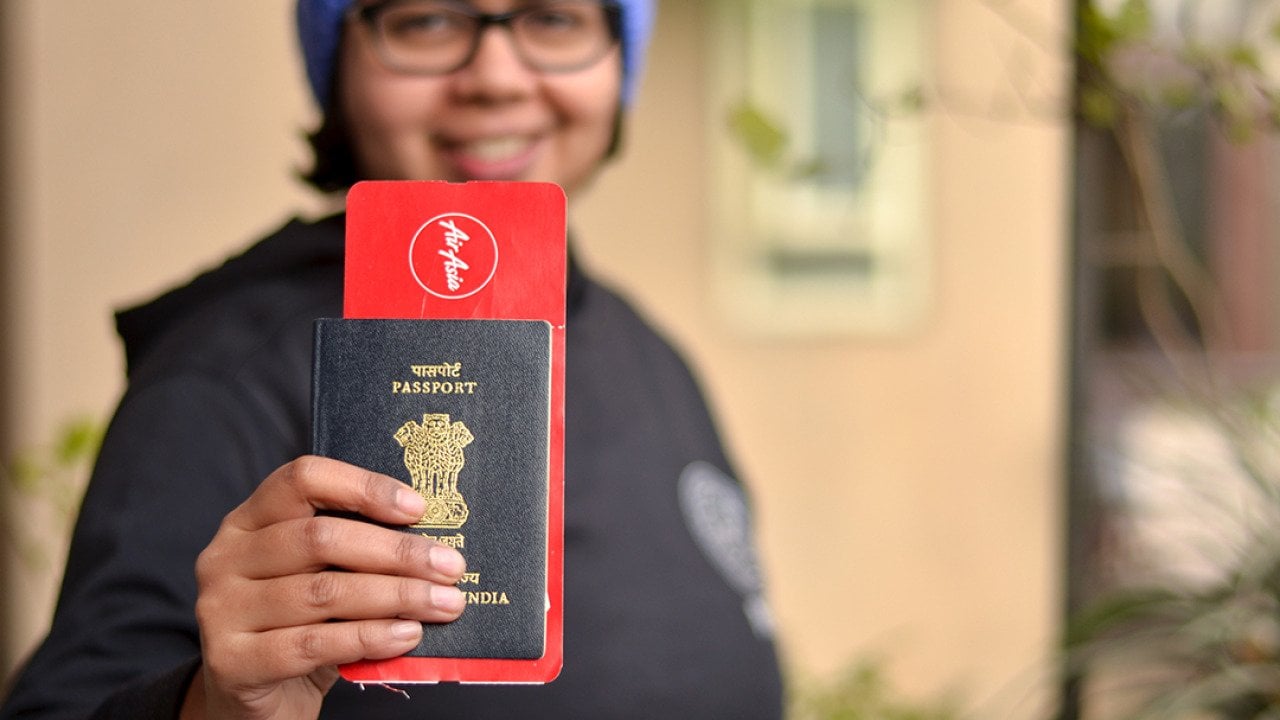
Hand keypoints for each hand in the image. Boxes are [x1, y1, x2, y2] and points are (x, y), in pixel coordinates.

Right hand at [184, 456, 465, 719]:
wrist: (252, 700)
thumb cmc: (298, 626)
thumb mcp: (320, 578)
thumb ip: (354, 554)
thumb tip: (435, 544)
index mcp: (248, 521)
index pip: (302, 479)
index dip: (364, 487)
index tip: (418, 508)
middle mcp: (226, 557)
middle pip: (320, 538)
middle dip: (396, 552)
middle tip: (451, 566)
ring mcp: (222, 610)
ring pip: (323, 593)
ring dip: (395, 596)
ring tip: (443, 604)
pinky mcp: (232, 661)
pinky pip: (313, 644)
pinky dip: (369, 637)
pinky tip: (406, 635)